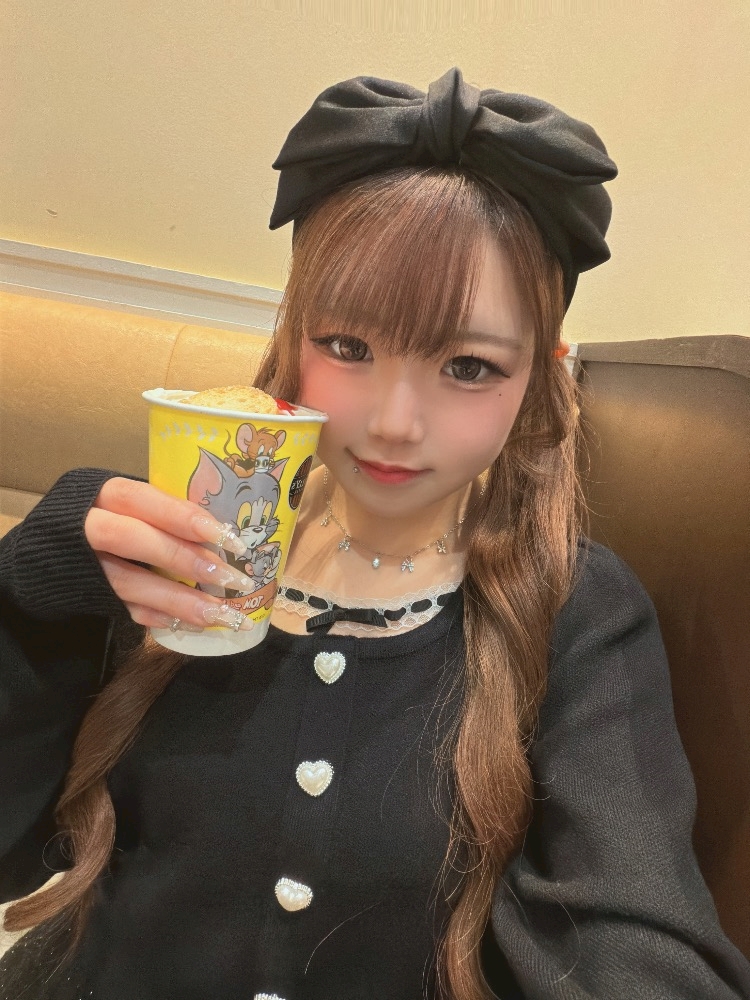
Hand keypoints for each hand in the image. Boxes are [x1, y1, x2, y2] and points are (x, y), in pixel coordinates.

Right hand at [85, 477, 254, 632]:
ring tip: (221, 614)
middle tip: (231, 578)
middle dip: (184, 559)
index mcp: (102, 495)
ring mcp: (82, 565)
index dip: (182, 516)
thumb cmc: (111, 520)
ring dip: (179, 601)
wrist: (53, 552)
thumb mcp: (132, 506)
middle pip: (131, 539)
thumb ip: (164, 514)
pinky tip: (196, 624)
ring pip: (128, 583)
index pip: (140, 498)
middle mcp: (84, 526)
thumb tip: (223, 533)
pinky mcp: (86, 596)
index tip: (226, 536)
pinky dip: (162, 617)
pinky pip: (125, 610)